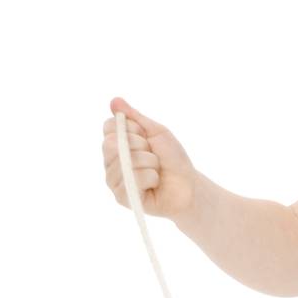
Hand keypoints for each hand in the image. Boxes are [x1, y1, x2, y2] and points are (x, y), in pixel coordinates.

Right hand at [103, 96, 199, 218]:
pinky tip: (155, 183)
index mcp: (117, 143)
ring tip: (156, 170)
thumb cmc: (172, 158)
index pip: (109, 126)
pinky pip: (133, 179)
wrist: (188, 184)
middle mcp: (111, 160)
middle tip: (153, 153)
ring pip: (125, 162)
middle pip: (112, 143)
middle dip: (140, 145)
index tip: (145, 135)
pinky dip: (151, 178)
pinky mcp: (121, 197)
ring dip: (150, 163)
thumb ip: (135, 117)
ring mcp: (114, 179)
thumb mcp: (157, 132)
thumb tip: (114, 100)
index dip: (130, 128)